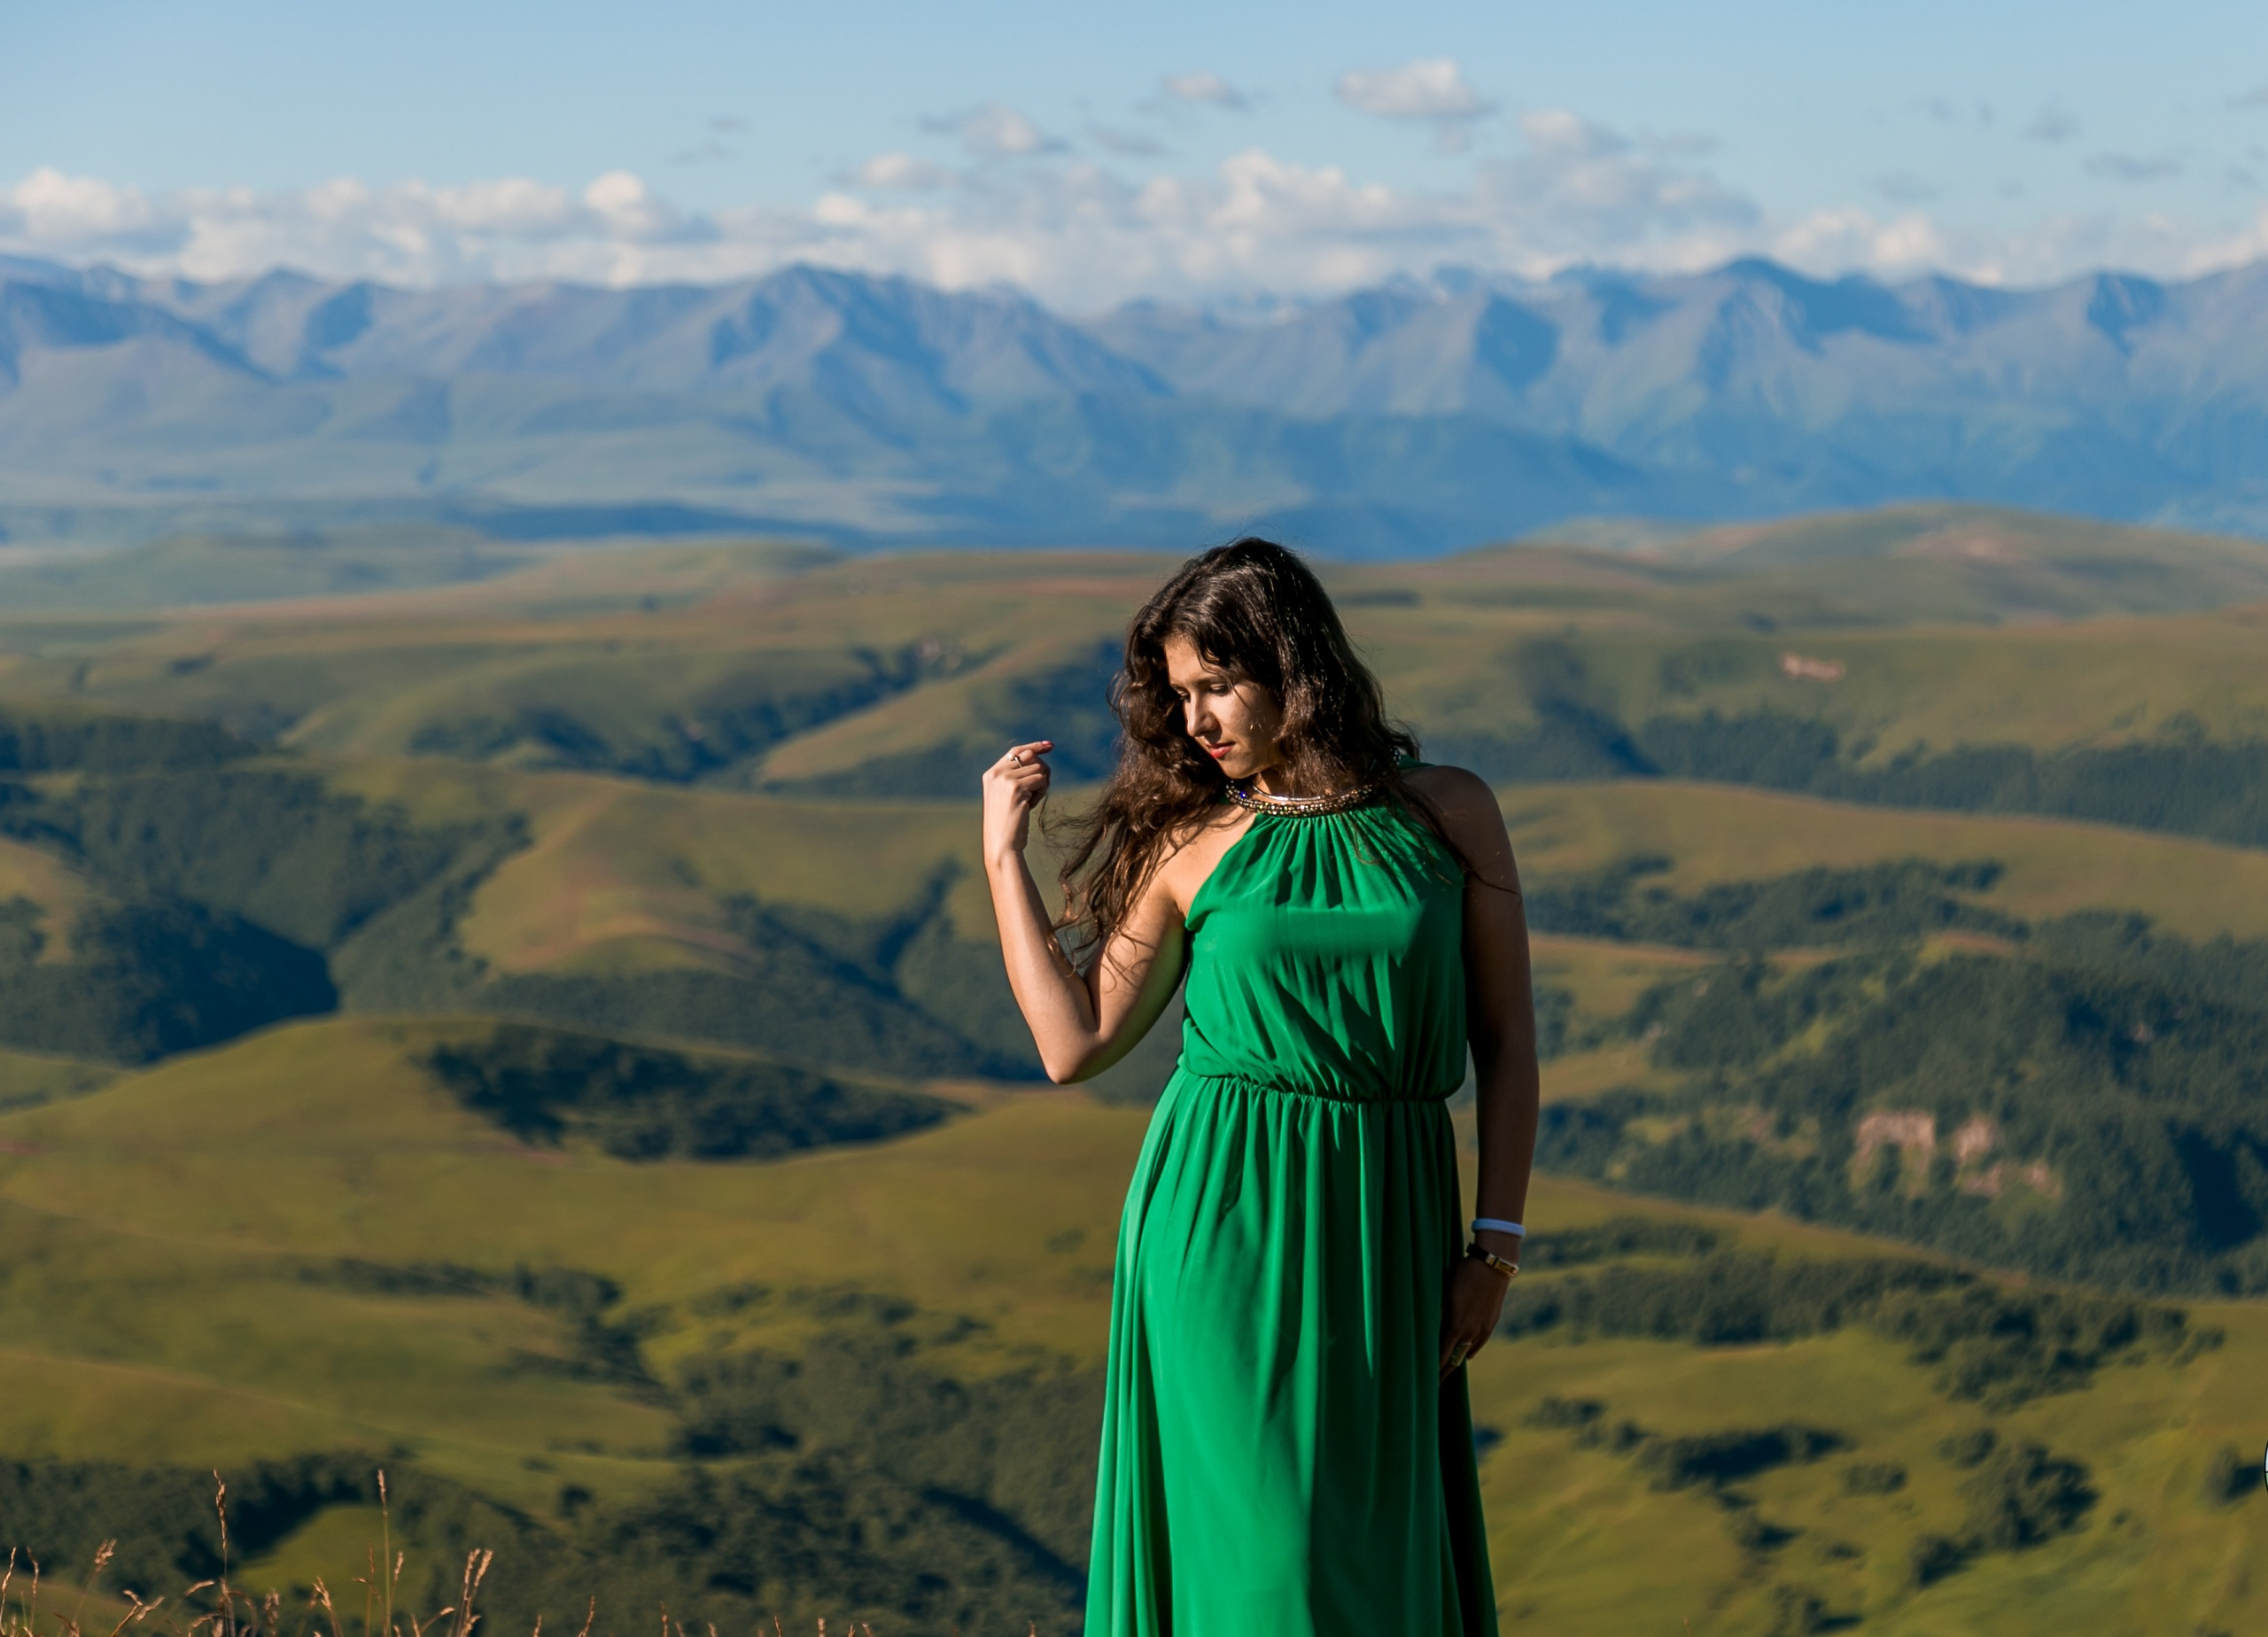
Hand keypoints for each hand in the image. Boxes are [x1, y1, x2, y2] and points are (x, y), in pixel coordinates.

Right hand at [982, 740, 1053, 868]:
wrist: (1002, 844)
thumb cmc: (1008, 825)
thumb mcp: (1008, 797)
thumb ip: (1018, 778)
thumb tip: (1039, 759)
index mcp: (991, 774)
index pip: (1016, 751)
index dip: (1035, 746)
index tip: (1050, 746)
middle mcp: (996, 773)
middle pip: (1030, 756)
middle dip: (1042, 771)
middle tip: (1041, 789)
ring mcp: (1004, 779)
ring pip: (1038, 768)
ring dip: (1041, 786)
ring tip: (1030, 803)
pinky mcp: (1016, 787)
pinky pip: (1041, 780)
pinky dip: (1042, 792)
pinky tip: (1030, 806)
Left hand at [1440, 1252, 1512, 1378]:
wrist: (1494, 1266)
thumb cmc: (1464, 1274)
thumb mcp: (1445, 1292)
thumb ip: (1439, 1314)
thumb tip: (1429, 1329)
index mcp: (1456, 1326)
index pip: (1443, 1356)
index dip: (1434, 1369)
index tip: (1427, 1380)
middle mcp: (1471, 1332)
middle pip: (1455, 1359)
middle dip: (1444, 1371)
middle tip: (1434, 1383)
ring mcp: (1483, 1329)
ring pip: (1467, 1351)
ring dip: (1456, 1361)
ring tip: (1446, 1370)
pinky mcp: (1491, 1323)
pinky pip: (1479, 1343)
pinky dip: (1470, 1351)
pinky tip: (1466, 1355)